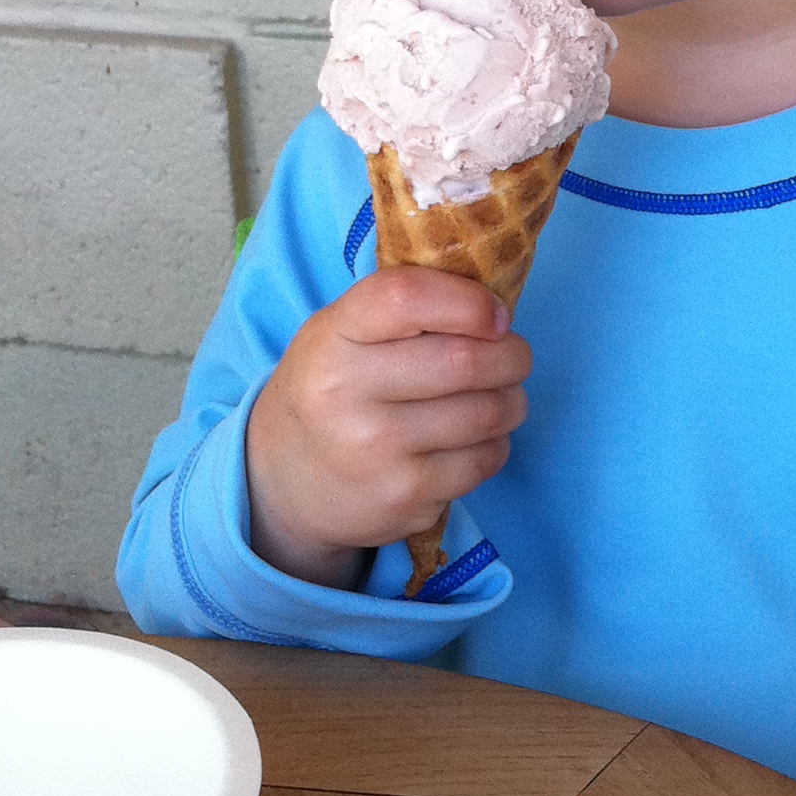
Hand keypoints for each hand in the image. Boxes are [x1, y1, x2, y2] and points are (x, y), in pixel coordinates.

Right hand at [246, 271, 529, 590]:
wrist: (281, 482)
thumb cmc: (330, 388)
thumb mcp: (339, 332)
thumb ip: (402, 308)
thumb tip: (495, 306)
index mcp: (332, 338)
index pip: (408, 297)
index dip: (468, 301)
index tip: (496, 314)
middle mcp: (347, 394)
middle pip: (467, 360)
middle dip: (512, 355)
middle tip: (514, 356)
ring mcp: (376, 451)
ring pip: (487, 413)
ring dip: (512, 400)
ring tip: (504, 395)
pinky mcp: (405, 497)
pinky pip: (484, 460)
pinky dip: (496, 444)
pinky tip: (476, 438)